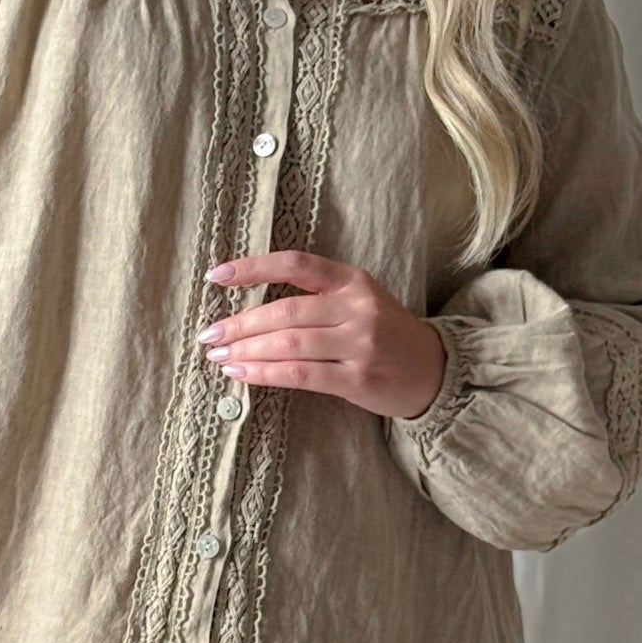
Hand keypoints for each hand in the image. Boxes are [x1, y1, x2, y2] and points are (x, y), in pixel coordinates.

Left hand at [196, 249, 447, 420]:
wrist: (432, 371)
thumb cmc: (385, 334)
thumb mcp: (359, 301)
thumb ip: (316, 297)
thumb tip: (251, 310)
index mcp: (352, 280)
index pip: (295, 264)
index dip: (253, 267)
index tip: (216, 276)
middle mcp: (356, 307)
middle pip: (285, 310)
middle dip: (240, 324)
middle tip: (209, 334)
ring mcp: (359, 343)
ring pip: (289, 343)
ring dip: (246, 351)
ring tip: (218, 356)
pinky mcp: (356, 378)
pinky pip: (300, 374)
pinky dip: (265, 374)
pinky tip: (241, 374)